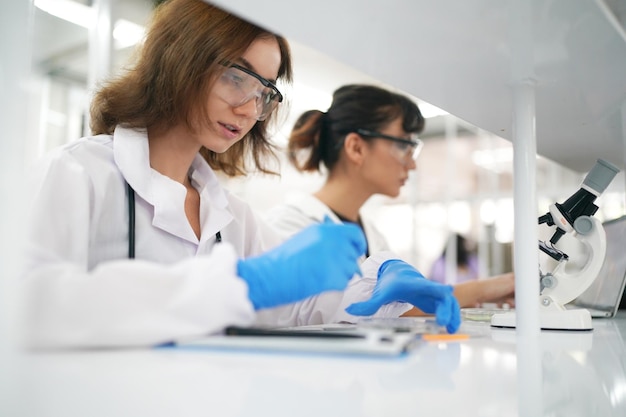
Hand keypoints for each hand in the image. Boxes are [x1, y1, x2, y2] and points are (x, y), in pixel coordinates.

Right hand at [237, 216, 366, 309]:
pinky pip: (344, 282)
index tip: (357, 250)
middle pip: (354, 252)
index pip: (354, 233)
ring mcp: (335, 259)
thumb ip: (326, 237)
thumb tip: (342, 242)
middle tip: (334, 268)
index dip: (358, 243)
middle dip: (348, 261)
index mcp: (325, 230)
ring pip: (351, 269)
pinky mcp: (334, 277)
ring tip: (321, 274)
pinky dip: (335, 285)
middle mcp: (333, 241)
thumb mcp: (305, 238)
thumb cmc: (283, 259)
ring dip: (341, 273)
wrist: (271, 275)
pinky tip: (318, 282)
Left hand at [346, 259, 460, 332]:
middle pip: (442, 295)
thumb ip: (367, 304)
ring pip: (449, 302)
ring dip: (453, 314)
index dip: (436, 288)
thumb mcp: (379, 293)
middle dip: (446, 307)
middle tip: (443, 322)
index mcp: (413, 284)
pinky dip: (452, 317)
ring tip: (452, 330)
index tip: (447, 291)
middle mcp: (426, 287)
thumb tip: (350, 310)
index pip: (426, 285)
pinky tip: (451, 329)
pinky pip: (448, 307)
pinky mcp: (434, 301)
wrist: (397, 272)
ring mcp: (432, 294)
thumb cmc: (390, 282)